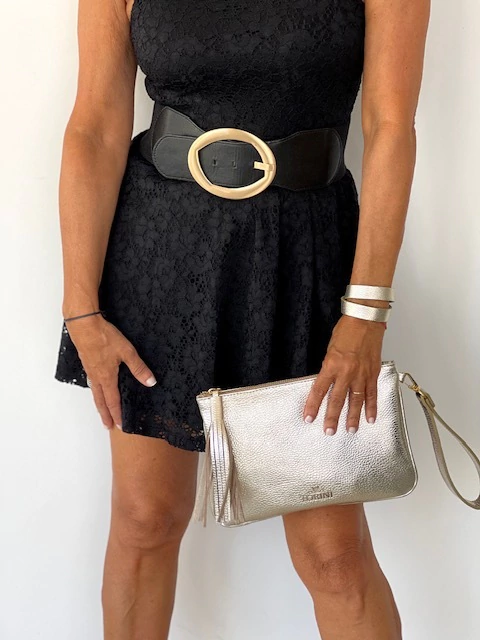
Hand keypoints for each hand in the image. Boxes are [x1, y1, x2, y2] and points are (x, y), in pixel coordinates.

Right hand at [65, 314, 156, 430]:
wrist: (83, 325)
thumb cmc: (104, 338)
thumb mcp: (127, 352)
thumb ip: (139, 368)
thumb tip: (151, 382)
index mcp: (107, 377)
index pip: (113, 401)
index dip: (117, 414)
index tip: (119, 426)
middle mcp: (97, 377)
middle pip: (101, 401)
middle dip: (105, 414)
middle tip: (107, 426)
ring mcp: (90, 370)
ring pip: (95, 392)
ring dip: (99, 404)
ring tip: (102, 411)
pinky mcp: (86, 362)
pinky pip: (91, 382)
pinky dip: (95, 390)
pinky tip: (96, 387)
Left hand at [303, 314, 384, 433]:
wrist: (366, 320)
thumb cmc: (347, 330)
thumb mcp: (330, 348)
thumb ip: (329, 366)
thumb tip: (326, 382)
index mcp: (331, 364)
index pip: (319, 390)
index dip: (313, 405)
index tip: (309, 418)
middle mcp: (346, 372)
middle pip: (337, 400)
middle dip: (332, 417)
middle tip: (329, 431)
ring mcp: (361, 374)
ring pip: (356, 401)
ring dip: (353, 417)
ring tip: (350, 430)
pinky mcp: (373, 373)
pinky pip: (372, 393)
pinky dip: (372, 407)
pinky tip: (370, 418)